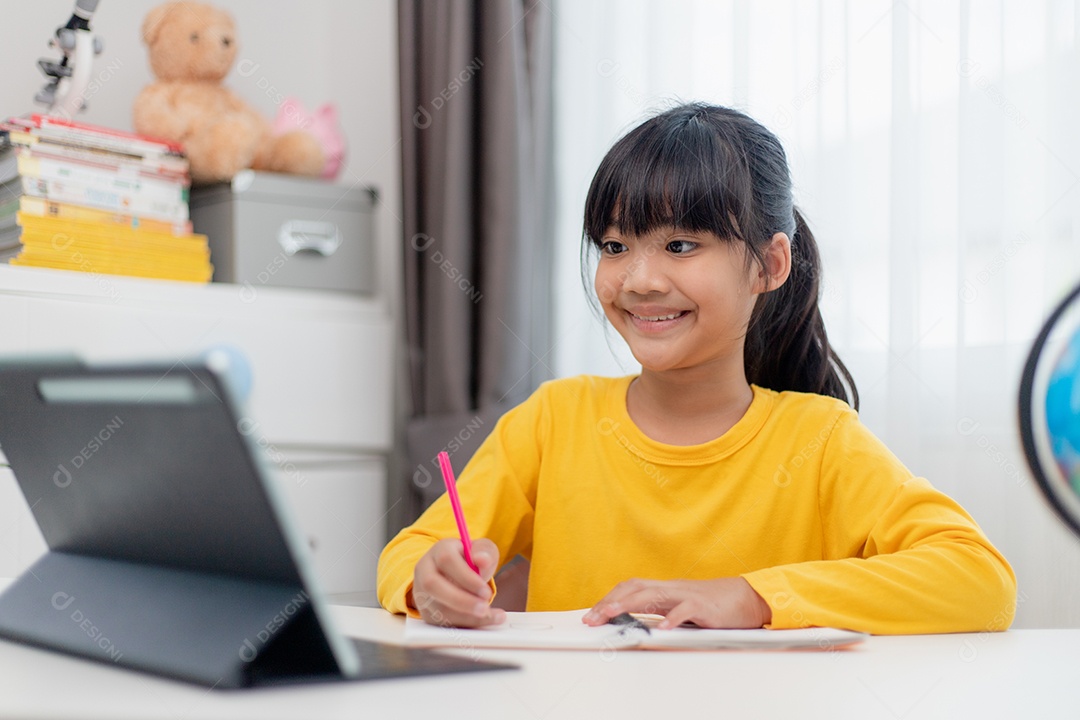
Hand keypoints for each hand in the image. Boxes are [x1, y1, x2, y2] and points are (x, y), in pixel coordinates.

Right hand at [410, 538, 505, 627]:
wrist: (458, 573)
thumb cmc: (471, 560)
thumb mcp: (482, 551)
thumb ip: (485, 552)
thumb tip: (482, 559)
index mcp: (439, 550)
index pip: (446, 560)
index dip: (466, 577)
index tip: (486, 591)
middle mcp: (425, 569)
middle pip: (433, 585)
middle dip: (461, 600)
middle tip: (484, 608)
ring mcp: (422, 592)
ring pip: (436, 607)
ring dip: (465, 616)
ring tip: (489, 615)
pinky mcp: (426, 611)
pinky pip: (441, 622)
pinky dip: (464, 624)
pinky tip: (482, 621)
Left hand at [581, 577, 771, 629]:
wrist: (747, 598)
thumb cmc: (714, 605)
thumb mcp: (682, 607)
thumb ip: (661, 612)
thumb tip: (635, 623)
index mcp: (666, 589)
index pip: (631, 588)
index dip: (610, 598)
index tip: (593, 614)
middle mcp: (672, 588)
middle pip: (635, 588)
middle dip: (611, 602)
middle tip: (592, 618)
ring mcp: (687, 594)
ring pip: (653, 595)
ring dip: (629, 604)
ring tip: (611, 614)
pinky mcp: (704, 606)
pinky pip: (685, 610)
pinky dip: (672, 619)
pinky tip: (662, 629)